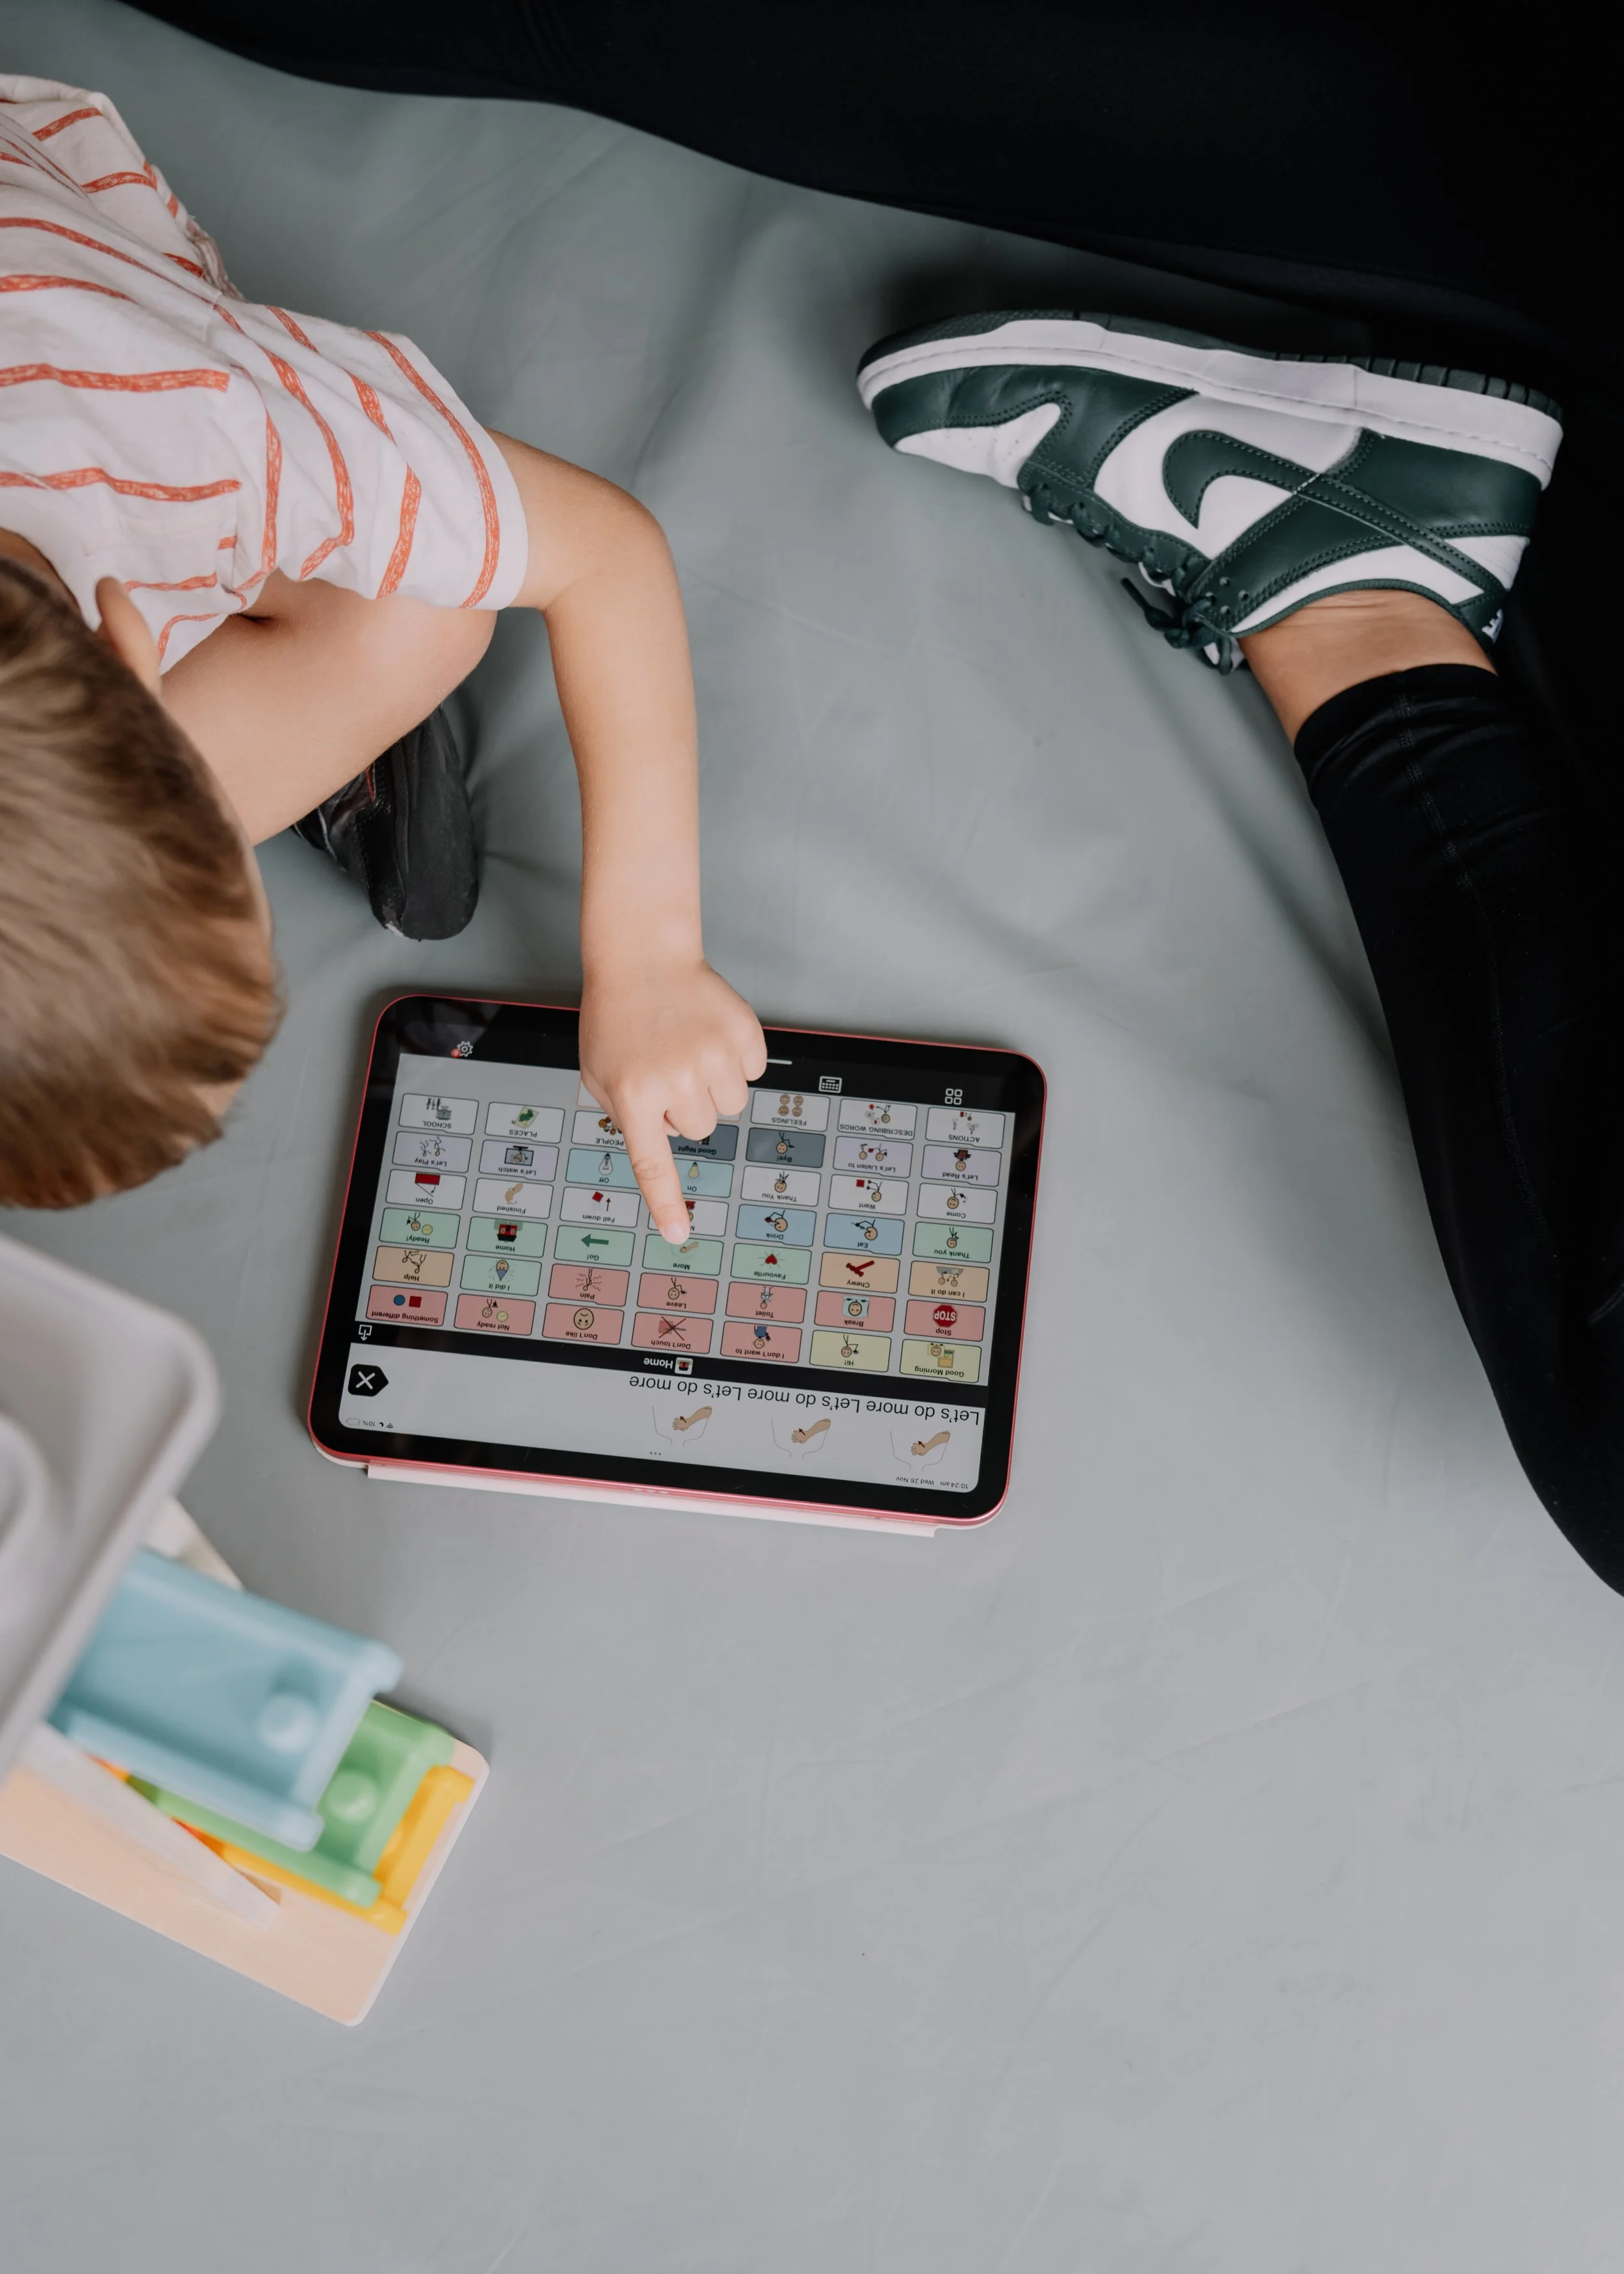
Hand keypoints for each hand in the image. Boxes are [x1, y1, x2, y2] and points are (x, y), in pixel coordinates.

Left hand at [579, 960, 766, 1242]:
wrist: (643, 956)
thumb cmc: (618, 1015)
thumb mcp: (598, 1071)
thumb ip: (623, 1114)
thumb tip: (659, 1139)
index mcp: (633, 1093)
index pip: (652, 1162)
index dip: (666, 1201)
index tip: (679, 1234)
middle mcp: (674, 1079)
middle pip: (700, 1129)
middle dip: (686, 1107)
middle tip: (668, 1068)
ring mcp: (712, 1056)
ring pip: (729, 1104)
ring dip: (713, 1084)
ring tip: (688, 1047)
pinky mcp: (742, 1034)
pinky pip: (752, 1070)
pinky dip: (736, 1056)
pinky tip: (709, 1031)